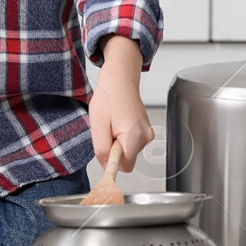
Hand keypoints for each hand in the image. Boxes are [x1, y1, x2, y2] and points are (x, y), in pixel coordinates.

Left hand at [88, 36, 152, 172]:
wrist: (120, 78)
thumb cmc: (109, 96)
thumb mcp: (98, 125)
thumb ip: (102, 150)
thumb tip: (107, 168)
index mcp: (135, 137)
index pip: (124, 166)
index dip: (111, 161)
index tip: (103, 149)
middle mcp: (145, 137)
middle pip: (125, 159)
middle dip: (113, 149)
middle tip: (106, 130)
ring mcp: (147, 133)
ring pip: (127, 151)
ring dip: (116, 141)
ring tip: (111, 123)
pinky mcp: (144, 130)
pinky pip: (129, 142)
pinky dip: (121, 136)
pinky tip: (117, 121)